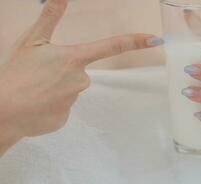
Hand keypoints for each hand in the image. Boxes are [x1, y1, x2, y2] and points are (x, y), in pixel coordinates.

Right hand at [0, 0, 162, 140]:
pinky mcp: (65, 118)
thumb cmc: (15, 73)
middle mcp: (80, 80)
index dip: (135, 41)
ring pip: (69, 91)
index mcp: (74, 58)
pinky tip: (36, 104)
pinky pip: (62, 107)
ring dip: (55, 89)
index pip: (112, 46)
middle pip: (79, 73)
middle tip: (38, 77)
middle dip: (63, 73)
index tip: (156, 40)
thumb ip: (49, 18)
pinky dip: (50, 105)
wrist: (1, 111)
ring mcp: (74, 101)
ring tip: (34, 91)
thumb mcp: (30, 42)